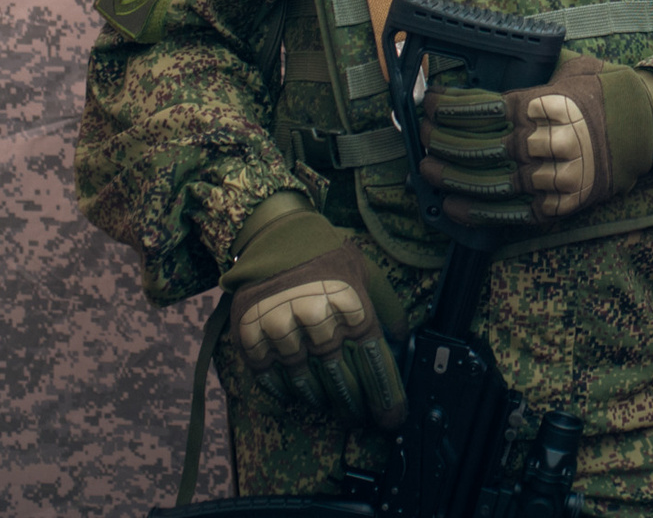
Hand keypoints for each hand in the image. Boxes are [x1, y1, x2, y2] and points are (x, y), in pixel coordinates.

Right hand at [221, 194, 407, 428]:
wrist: (275, 234)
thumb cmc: (326, 255)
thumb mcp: (365, 272)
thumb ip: (387, 306)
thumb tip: (402, 339)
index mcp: (349, 301)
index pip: (373, 359)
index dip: (385, 394)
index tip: (391, 417)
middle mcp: (316, 315)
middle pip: (339, 377)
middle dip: (352, 404)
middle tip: (358, 418)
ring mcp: (280, 325)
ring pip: (304, 381)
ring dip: (318, 398)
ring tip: (327, 404)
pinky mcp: (250, 332)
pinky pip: (267, 376)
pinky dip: (280, 390)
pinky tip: (291, 395)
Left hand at [419, 56, 652, 226]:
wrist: (650, 127)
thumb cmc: (606, 93)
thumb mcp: (574, 68)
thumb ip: (536, 72)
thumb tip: (488, 64)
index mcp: (551, 104)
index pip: (490, 107)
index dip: (455, 108)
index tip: (431, 105)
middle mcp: (552, 140)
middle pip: (486, 146)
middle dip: (447, 143)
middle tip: (423, 139)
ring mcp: (559, 175)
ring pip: (495, 181)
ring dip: (455, 177)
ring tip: (427, 171)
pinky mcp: (564, 203)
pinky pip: (515, 212)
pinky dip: (480, 212)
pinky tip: (452, 206)